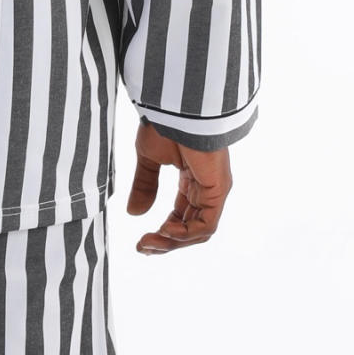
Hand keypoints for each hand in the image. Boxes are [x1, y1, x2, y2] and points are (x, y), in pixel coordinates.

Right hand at [125, 124, 232, 255]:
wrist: (177, 107)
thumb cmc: (165, 123)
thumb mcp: (148, 159)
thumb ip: (144, 186)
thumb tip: (134, 214)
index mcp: (191, 178)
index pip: (182, 215)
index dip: (163, 232)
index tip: (141, 242)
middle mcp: (205, 187)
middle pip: (190, 228)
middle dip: (165, 242)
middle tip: (142, 247)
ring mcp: (214, 189)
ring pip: (198, 231)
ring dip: (173, 242)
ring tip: (149, 242)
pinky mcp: (219, 189)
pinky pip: (207, 224)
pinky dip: (186, 233)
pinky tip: (166, 230)